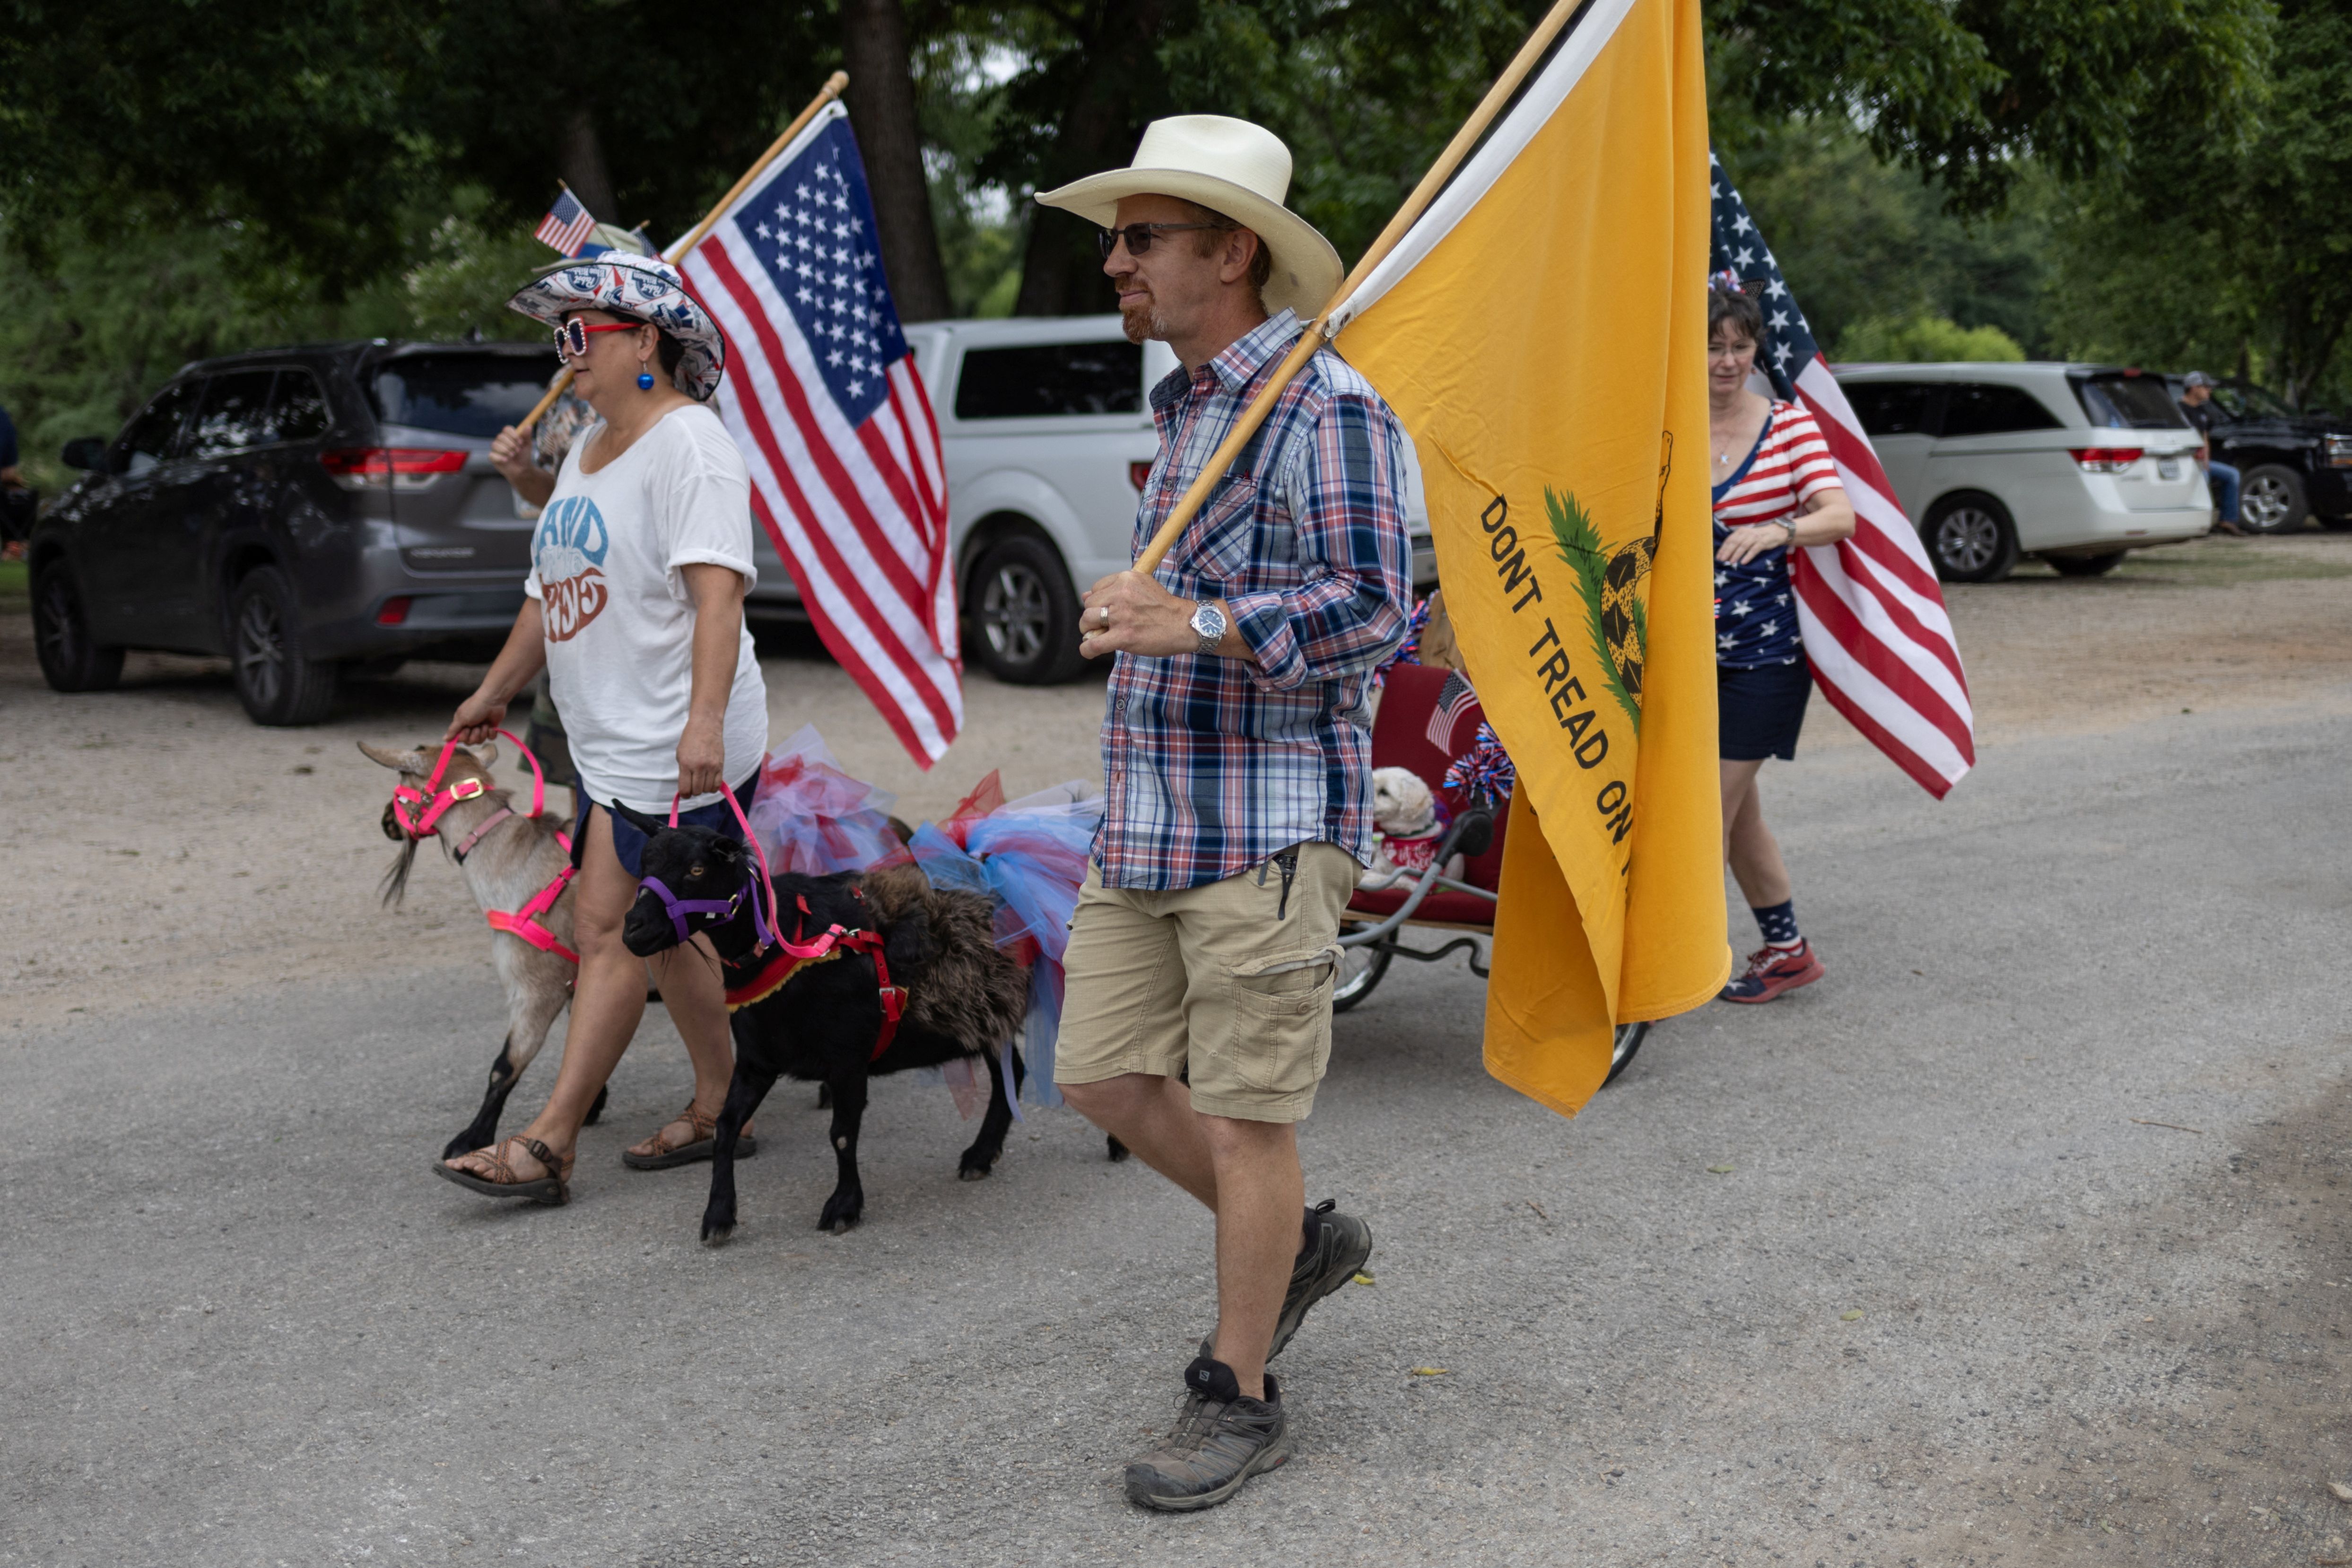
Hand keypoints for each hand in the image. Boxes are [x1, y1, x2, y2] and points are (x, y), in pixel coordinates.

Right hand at [448, 688, 507, 744]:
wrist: (493, 700)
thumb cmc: (475, 707)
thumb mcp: (461, 718)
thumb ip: (453, 730)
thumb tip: (444, 739)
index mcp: (461, 724)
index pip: (459, 739)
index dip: (463, 737)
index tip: (466, 729)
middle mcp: (470, 727)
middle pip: (470, 742)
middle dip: (474, 735)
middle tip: (476, 726)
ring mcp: (481, 728)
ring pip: (480, 741)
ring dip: (482, 733)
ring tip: (484, 724)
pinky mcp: (491, 729)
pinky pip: (490, 738)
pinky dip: (491, 733)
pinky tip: (490, 726)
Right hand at [489, 425, 535, 482]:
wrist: (522, 469)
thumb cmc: (524, 456)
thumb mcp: (527, 445)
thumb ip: (527, 436)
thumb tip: (529, 426)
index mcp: (508, 436)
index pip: (506, 429)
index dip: (513, 434)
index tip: (520, 442)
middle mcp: (500, 441)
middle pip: (500, 436)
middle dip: (510, 444)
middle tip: (518, 450)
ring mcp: (495, 449)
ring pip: (495, 445)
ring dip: (505, 450)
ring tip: (512, 455)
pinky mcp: (492, 458)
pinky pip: (491, 455)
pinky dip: (499, 457)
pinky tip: (506, 460)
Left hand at [676, 715, 726, 799]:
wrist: (705, 726)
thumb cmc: (690, 739)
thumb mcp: (680, 755)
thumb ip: (683, 772)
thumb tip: (685, 788)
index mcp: (686, 764)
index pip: (685, 789)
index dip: (684, 794)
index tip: (684, 793)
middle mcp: (699, 767)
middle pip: (697, 791)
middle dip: (693, 791)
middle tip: (692, 785)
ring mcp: (711, 766)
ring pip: (707, 789)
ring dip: (703, 789)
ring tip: (701, 781)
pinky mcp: (720, 766)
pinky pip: (717, 785)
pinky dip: (712, 787)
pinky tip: (709, 782)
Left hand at [1079, 570, 1200, 659]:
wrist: (1185, 624)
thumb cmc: (1164, 608)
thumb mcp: (1141, 587)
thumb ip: (1114, 588)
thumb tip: (1084, 595)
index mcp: (1126, 579)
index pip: (1096, 589)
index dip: (1099, 602)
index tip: (1107, 611)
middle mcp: (1121, 594)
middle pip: (1089, 604)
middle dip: (1092, 616)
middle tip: (1103, 625)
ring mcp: (1122, 615)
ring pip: (1087, 621)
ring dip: (1088, 630)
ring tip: (1098, 636)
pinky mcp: (1124, 636)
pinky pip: (1093, 644)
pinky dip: (1087, 649)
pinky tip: (1090, 651)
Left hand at [1716, 523, 1793, 565]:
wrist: (1775, 532)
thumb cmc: (1758, 536)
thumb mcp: (1746, 536)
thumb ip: (1737, 542)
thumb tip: (1725, 553)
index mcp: (1741, 531)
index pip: (1729, 539)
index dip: (1723, 548)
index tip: (1718, 557)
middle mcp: (1747, 533)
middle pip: (1735, 542)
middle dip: (1727, 552)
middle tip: (1722, 560)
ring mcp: (1755, 537)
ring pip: (1743, 546)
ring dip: (1736, 554)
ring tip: (1731, 562)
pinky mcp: (1763, 542)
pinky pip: (1754, 549)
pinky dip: (1748, 556)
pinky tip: (1743, 562)